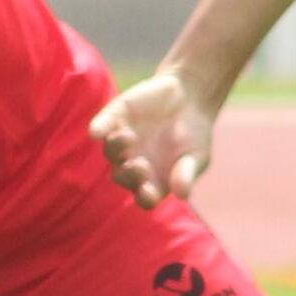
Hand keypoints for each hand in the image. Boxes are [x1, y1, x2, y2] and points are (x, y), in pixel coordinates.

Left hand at [94, 69, 215, 208]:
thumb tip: (182, 194)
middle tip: (142, 164)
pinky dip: (98, 129)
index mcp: (153, 181)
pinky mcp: (114, 118)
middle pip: (123, 177)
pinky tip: (98, 131)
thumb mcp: (197, 155)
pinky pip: (100, 127)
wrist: (191, 97)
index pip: (144, 197)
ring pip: (110, 152)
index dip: (145, 197)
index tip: (149, 191)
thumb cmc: (196, 134)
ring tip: (129, 137)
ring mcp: (121, 142)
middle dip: (130, 174)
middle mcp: (132, 164)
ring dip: (116, 149)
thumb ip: (187, 173)